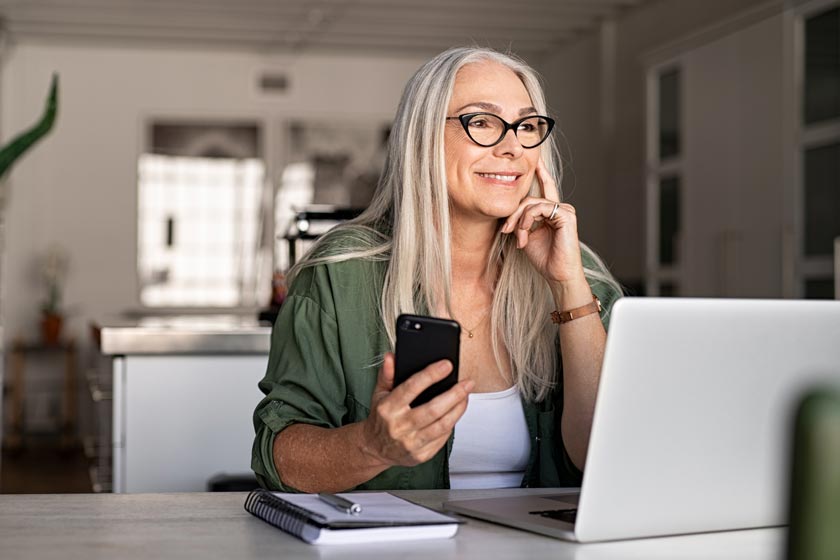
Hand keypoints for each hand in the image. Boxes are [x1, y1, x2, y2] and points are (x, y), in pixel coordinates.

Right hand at [360, 353, 473, 466]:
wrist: (375, 448)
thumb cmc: (380, 419)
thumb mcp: (379, 394)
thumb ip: (387, 374)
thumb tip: (391, 357)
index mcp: (388, 408)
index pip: (411, 388)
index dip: (431, 375)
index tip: (446, 365)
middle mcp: (399, 426)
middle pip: (433, 409)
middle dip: (454, 394)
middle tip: (467, 383)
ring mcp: (410, 443)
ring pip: (442, 425)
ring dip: (458, 409)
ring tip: (466, 396)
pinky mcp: (420, 455)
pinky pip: (442, 438)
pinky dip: (452, 424)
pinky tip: (455, 413)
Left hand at [500, 158, 584, 284]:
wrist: (558, 275)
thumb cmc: (544, 258)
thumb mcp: (526, 236)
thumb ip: (520, 221)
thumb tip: (509, 213)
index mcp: (551, 211)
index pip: (545, 187)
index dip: (540, 172)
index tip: (534, 160)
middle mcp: (559, 208)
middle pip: (529, 198)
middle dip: (513, 213)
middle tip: (505, 230)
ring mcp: (564, 210)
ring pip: (532, 203)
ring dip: (519, 220)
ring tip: (517, 237)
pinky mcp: (566, 215)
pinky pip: (540, 207)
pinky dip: (527, 219)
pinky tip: (524, 233)